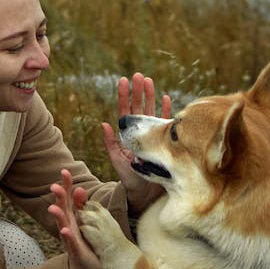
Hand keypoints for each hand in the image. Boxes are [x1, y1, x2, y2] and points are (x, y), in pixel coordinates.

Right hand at [48, 168, 100, 268]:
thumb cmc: (85, 244)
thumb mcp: (85, 222)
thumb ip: (82, 206)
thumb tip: (80, 188)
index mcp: (72, 217)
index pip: (68, 198)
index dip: (66, 185)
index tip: (64, 171)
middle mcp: (68, 225)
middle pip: (63, 208)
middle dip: (59, 198)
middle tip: (54, 186)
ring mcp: (70, 238)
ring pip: (63, 224)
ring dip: (58, 216)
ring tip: (54, 208)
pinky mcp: (75, 250)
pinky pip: (70, 242)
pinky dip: (67, 236)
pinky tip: (65, 230)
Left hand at [102, 72, 170, 215]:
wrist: (146, 193)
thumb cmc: (129, 179)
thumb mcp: (117, 160)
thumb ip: (110, 143)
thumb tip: (103, 124)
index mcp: (127, 135)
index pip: (125, 112)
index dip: (124, 96)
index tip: (123, 80)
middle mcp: (140, 132)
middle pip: (138, 107)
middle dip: (138, 91)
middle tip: (138, 75)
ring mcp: (152, 135)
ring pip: (151, 111)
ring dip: (150, 96)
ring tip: (149, 80)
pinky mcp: (164, 141)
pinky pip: (165, 123)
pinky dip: (166, 110)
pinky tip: (166, 97)